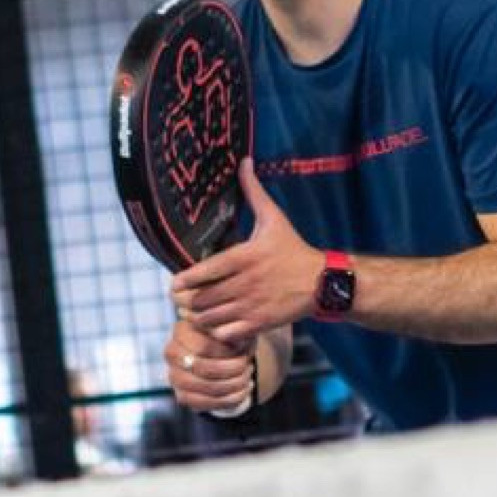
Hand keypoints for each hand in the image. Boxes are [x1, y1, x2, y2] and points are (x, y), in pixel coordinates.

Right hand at [164, 310, 253, 415]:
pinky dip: (229, 399)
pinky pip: (206, 403)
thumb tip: (239, 342)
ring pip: (206, 387)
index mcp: (180, 330)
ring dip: (233, 385)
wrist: (220, 356)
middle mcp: (171, 352)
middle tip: (249, 367)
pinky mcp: (182, 396)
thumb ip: (232, 331)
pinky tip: (244, 391)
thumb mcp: (232, 328)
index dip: (227, 353)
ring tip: (248, 378)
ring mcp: (174, 376)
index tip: (244, 352)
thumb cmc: (228, 338)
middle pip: (203, 368)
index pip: (203, 347)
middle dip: (232, 370)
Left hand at [170, 159, 321, 338]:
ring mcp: (253, 306)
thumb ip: (253, 192)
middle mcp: (246, 283)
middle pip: (203, 299)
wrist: (322, 282)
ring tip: (194, 313)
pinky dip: (217, 332)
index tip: (174, 283)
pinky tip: (216, 325)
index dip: (184, 280)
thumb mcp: (274, 218)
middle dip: (188, 301)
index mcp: (245, 257)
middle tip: (182, 299)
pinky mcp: (260, 324)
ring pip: (211, 319)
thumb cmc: (293, 249)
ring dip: (199, 318)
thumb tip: (243, 162)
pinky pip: (227, 334)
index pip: (205, 271)